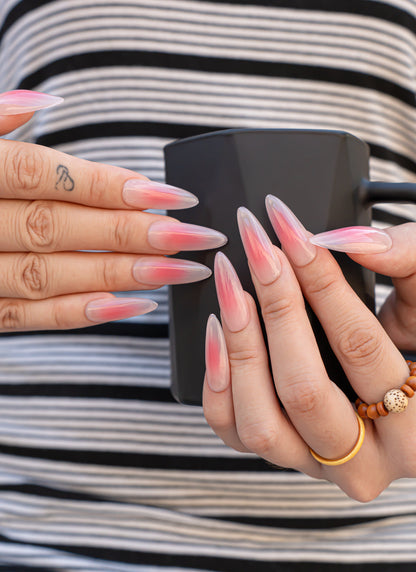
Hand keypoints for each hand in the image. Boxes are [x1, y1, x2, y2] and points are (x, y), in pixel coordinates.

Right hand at [0, 90, 225, 331]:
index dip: (109, 186)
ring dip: (117, 276)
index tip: (171, 196)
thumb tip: (42, 102)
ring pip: (48, 276)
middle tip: (193, 238)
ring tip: (177, 273)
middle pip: (57, 229)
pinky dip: (79, 314)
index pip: (45, 178)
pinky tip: (130, 305)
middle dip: (130, 234)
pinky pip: (27, 317)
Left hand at [203, 196, 414, 500]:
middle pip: (303, 390)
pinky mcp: (282, 455)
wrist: (404, 392)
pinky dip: (218, 381)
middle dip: (276, 308)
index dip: (321, 282)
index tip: (290, 230)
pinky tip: (219, 330)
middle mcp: (366, 461)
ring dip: (239, 347)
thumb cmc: (415, 341)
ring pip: (260, 423)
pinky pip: (233, 430)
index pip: (360, 348)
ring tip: (232, 287)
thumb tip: (347, 239)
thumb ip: (405, 261)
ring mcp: (317, 465)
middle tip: (258, 249)